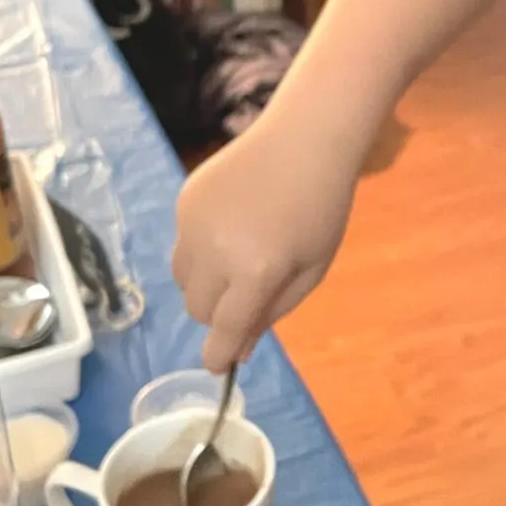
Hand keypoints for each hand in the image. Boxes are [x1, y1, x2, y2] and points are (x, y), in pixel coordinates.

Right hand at [173, 127, 355, 371]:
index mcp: (255, 272)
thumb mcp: (310, 270)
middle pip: (198, 309)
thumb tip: (238, 348)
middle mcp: (215, 252)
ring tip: (240, 256)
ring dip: (206, 283)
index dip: (219, 354)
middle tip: (248, 294)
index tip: (217, 366)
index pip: (225, 329)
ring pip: (183, 279)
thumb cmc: (321, 209)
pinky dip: (202, 248)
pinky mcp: (184, 202)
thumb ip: (272, 312)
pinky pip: (183, 244)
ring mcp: (193, 224)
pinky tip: (233, 223)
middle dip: (219, 313)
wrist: (304, 140)